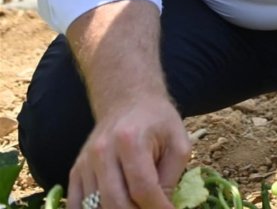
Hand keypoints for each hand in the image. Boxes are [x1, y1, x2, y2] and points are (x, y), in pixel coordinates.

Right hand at [65, 93, 190, 208]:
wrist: (129, 101)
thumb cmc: (158, 122)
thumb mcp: (178, 142)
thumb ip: (172, 177)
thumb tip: (161, 208)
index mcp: (131, 141)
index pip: (142, 189)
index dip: (157, 208)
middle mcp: (102, 152)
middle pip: (116, 203)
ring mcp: (85, 163)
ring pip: (96, 207)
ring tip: (137, 207)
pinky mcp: (75, 171)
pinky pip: (77, 205)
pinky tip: (114, 207)